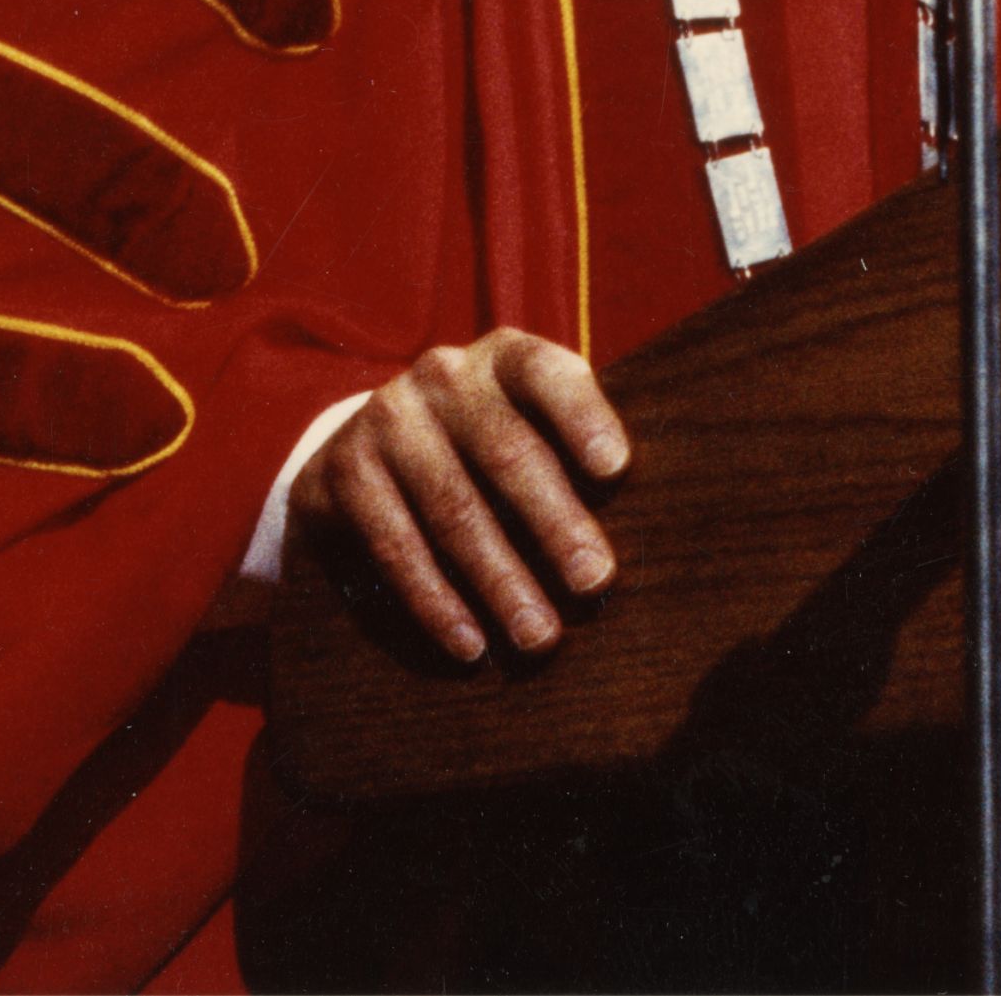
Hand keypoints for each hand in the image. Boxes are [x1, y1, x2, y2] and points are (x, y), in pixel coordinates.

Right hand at [288, 328, 627, 660]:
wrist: (364, 447)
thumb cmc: (483, 447)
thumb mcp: (525, 424)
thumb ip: (574, 453)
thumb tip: (656, 528)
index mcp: (504, 357)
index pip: (549, 375)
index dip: (583, 416)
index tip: (617, 468)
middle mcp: (443, 376)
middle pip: (507, 452)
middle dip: (555, 523)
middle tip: (595, 583)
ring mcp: (388, 418)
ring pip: (453, 509)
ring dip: (500, 579)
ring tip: (539, 636)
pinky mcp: (345, 470)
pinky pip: (395, 545)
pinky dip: (435, 600)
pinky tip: (470, 643)